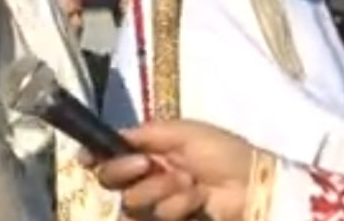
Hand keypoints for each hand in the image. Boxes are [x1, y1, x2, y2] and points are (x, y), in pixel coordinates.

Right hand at [83, 120, 253, 220]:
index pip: (110, 155)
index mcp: (151, 153)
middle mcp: (149, 179)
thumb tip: (106, 138)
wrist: (257, 188)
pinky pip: (151, 219)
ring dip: (160, 191)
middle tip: (150, 165)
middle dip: (126, 170)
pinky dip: (175, 208)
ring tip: (190, 186)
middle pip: (110, 180)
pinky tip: (196, 203)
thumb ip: (142, 134)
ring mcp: (159, 206)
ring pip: (131, 203)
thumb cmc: (223, 153)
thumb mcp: (182, 132)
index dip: (95, 156)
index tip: (86, 159)